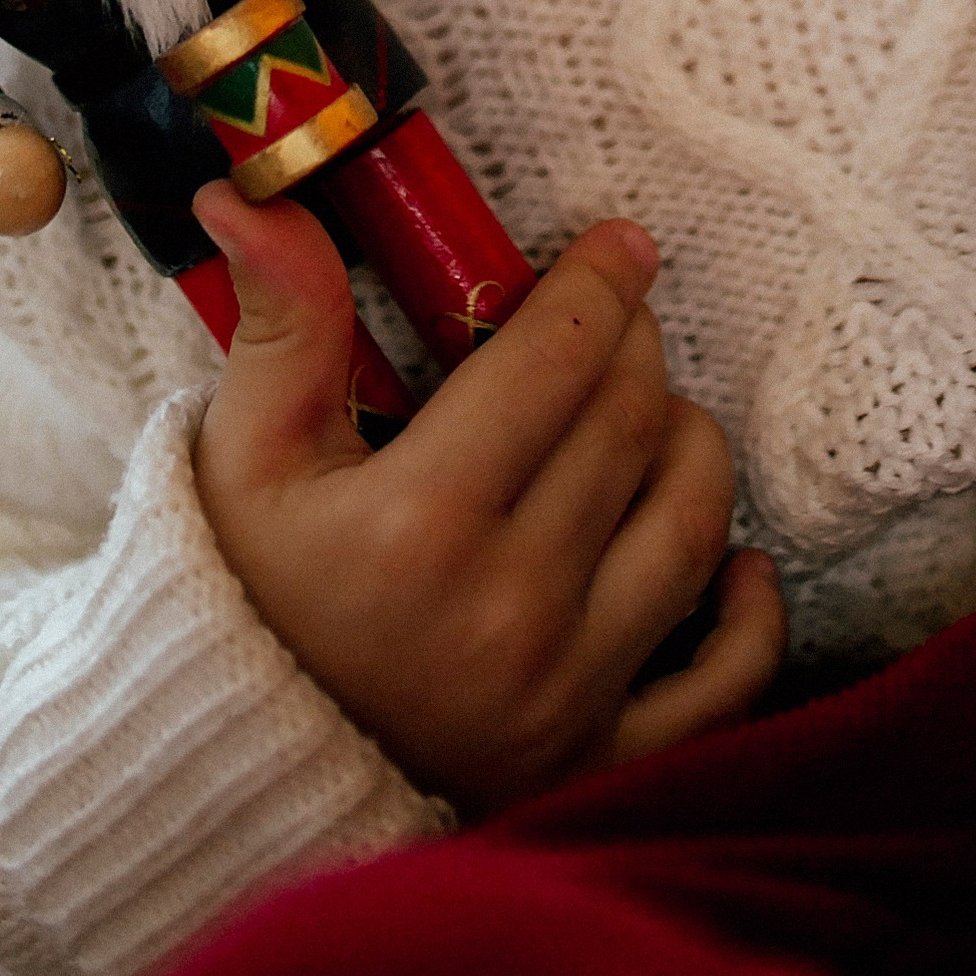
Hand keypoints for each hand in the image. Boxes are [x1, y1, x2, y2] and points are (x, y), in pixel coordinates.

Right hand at [191, 184, 784, 809]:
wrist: (228, 780)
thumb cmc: (241, 598)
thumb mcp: (242, 457)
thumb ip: (280, 320)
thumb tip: (247, 195)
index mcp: (419, 524)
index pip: (556, 360)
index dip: (599, 284)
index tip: (619, 246)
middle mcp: (506, 612)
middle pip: (632, 425)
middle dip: (635, 348)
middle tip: (614, 324)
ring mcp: (562, 698)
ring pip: (692, 525)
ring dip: (688, 447)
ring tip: (648, 418)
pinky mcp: (597, 767)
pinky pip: (725, 682)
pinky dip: (747, 614)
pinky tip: (732, 563)